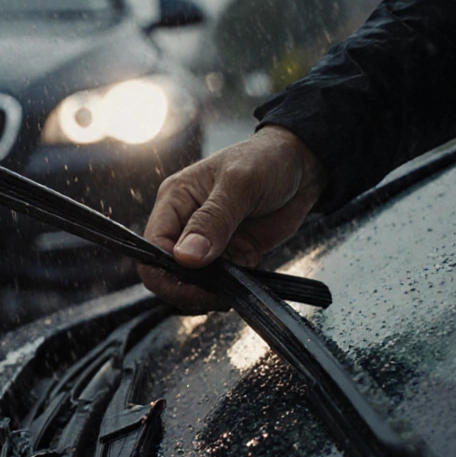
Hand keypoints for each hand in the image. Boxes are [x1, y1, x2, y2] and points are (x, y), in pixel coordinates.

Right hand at [138, 125, 328, 310]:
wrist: (302, 165)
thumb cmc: (266, 160)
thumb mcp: (239, 184)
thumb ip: (212, 220)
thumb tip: (185, 258)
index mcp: (175, 201)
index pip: (153, 244)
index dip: (166, 270)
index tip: (195, 283)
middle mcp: (185, 224)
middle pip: (166, 270)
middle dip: (186, 288)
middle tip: (215, 296)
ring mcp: (207, 243)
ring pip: (191, 283)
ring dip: (208, 294)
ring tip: (231, 292)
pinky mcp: (230, 255)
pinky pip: (220, 284)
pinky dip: (229, 292)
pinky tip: (243, 287)